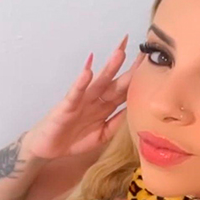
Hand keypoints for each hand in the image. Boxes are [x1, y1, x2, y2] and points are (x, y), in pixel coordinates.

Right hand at [24, 34, 143, 159]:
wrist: (48, 148)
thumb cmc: (73, 139)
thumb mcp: (101, 135)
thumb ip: (116, 123)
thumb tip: (134, 113)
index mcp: (105, 107)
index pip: (125, 90)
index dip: (137, 79)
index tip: (150, 65)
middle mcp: (95, 100)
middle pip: (115, 81)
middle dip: (127, 66)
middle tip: (141, 50)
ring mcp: (81, 101)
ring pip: (98, 82)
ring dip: (109, 68)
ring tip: (119, 53)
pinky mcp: (66, 106)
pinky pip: (75, 93)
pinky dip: (81, 83)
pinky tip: (88, 71)